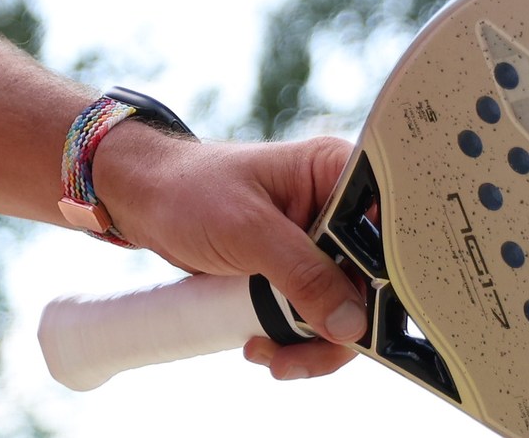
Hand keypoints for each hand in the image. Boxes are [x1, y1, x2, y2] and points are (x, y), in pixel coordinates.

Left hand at [91, 126, 363, 379]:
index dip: (386, 278)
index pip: (387, 229)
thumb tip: (350, 324)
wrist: (142, 200)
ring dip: (312, 342)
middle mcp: (334, 207)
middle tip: (300, 353)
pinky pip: (314, 315)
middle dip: (339, 326)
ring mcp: (316, 242)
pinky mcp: (295, 270)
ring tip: (271, 355)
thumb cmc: (188, 191)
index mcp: (334, 173)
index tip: (363, 319)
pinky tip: (260, 345)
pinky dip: (294, 340)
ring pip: (343, 307)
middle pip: (369, 280)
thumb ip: (302, 273)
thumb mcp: (247, 230)